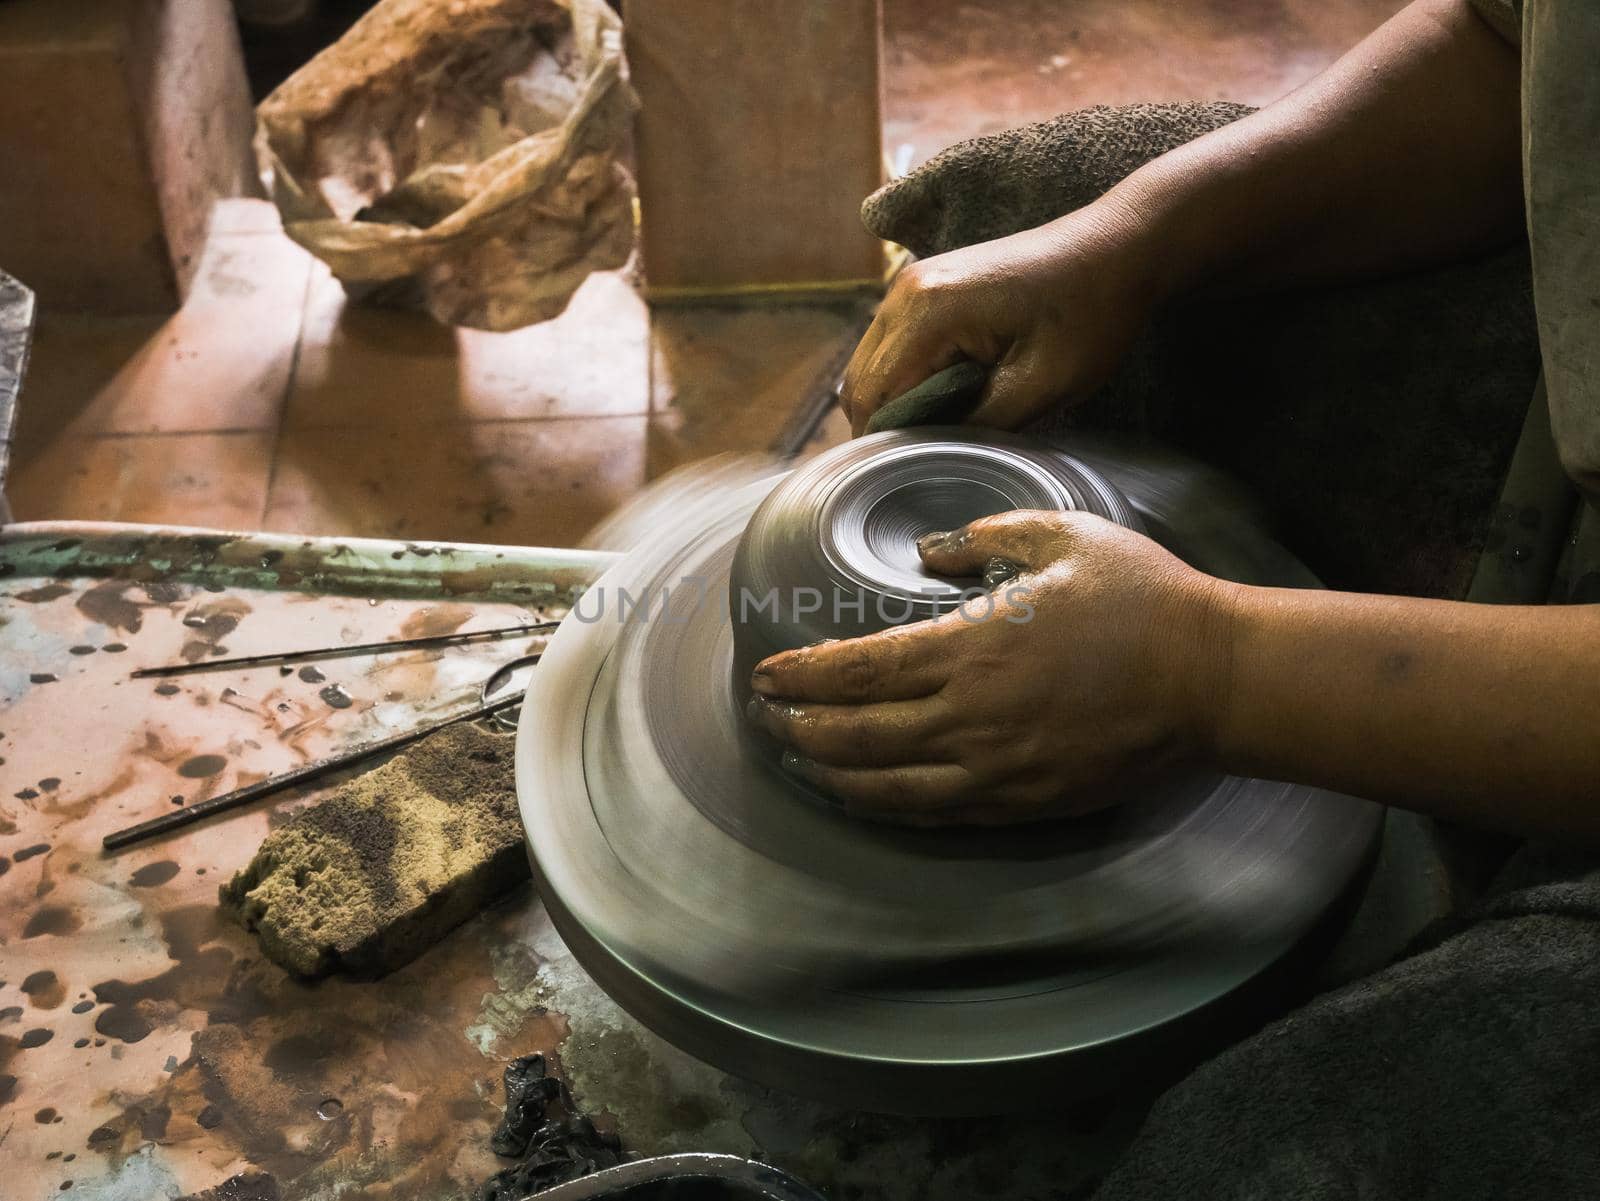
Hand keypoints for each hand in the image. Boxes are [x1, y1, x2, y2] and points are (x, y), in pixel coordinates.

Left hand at [746, 511, 1235, 824]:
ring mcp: (995, 770)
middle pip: (854, 736)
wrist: (1214, 681)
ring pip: (884, 786)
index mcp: (973, 647)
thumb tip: (934, 551)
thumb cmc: (1143, 602)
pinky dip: (884, 806)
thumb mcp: (1063, 536)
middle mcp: (970, 716)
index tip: (767, 673)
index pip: (858, 669)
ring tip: (796, 761)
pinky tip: (863, 796)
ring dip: (829, 774)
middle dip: (797, 728)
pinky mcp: (1022, 804)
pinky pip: (933, 814)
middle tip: (765, 717)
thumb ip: (985, 538)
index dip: (802, 676)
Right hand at [838, 202, 1165, 436]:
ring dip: (896, 403)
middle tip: (929, 462)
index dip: (886, 446)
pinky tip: (947, 400)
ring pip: (873, 365)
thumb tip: (930, 455)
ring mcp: (912, 283)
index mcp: (928, 311)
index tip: (916, 477)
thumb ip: (978, 425)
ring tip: (941, 433)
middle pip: (861, 382)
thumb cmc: (1091, 311)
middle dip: (886, 427)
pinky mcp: (928, 286)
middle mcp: (905, 290)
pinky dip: (907, 379)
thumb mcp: (1042, 385)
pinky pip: (894, 346)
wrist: (1118, 246)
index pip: (873, 398)